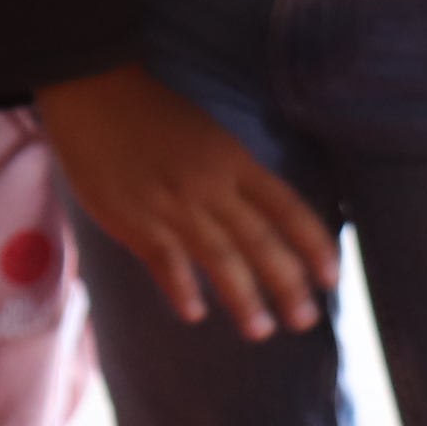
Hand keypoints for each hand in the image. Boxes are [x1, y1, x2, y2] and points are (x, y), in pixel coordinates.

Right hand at [36, 65, 336, 340]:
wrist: (94, 94)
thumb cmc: (151, 116)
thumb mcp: (208, 138)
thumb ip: (231, 177)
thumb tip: (258, 219)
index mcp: (233, 162)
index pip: (287, 208)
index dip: (314, 244)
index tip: (332, 277)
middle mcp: (211, 186)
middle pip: (260, 240)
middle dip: (288, 283)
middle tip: (306, 321)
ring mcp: (172, 205)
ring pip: (219, 257)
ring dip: (243, 297)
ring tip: (260, 330)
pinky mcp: (134, 218)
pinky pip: (164, 259)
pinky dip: (180, 288)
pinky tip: (194, 314)